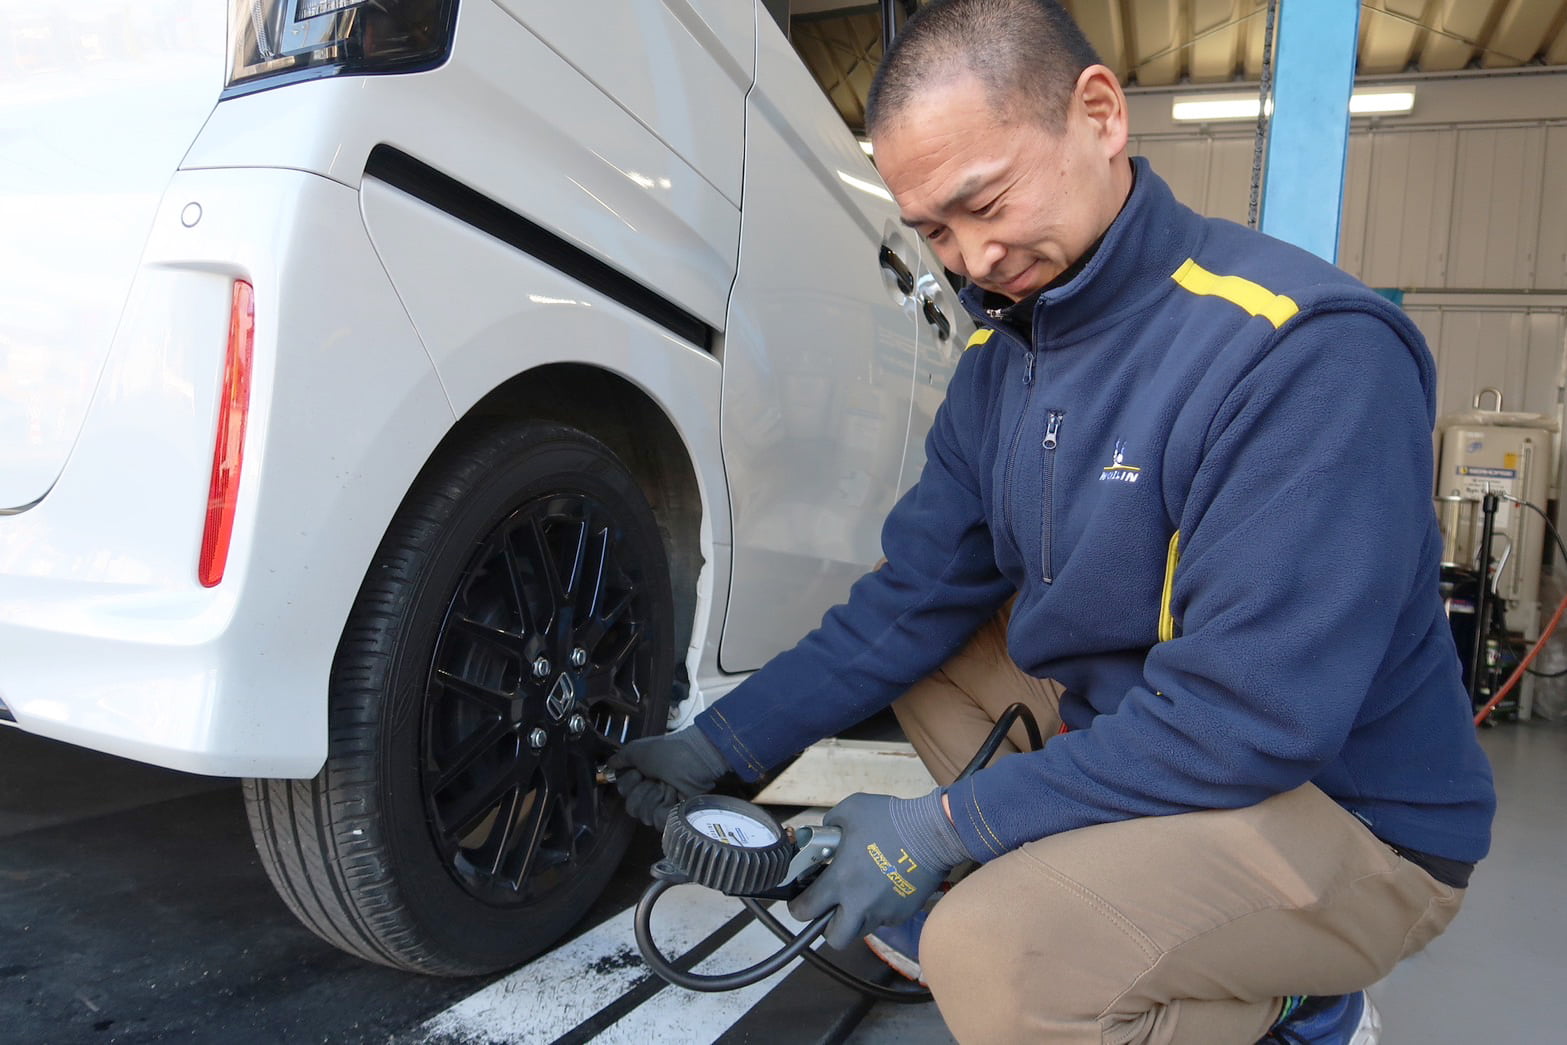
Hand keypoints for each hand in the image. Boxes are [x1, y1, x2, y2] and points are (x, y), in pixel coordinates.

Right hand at [607, 727, 729, 826]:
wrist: (694, 758)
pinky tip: (675, 797)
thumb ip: (621, 758)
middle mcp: (649, 792)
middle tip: (656, 779)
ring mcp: (662, 804)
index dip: (629, 782)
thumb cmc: (668, 751)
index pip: (623, 791)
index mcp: (640, 777)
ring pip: (645, 815)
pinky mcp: (674, 815)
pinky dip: (666, 809)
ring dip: (656, 797)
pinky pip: (659, 822)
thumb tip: (610, 763)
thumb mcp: (638, 749)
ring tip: (669, 786)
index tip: (640, 771)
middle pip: (632, 807)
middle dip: (643, 792)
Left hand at [787, 791, 961, 950]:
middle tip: (830, 908)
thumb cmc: (889, 818)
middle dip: (827, 927)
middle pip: (834, 938)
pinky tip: (882, 889)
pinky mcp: (902, 913)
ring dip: (853, 920)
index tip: (799, 901)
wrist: (932, 831)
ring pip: (860, 931)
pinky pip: (883, 920)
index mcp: (840, 880)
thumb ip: (829, 825)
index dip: (797, 907)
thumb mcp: (850, 810)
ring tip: (858, 898)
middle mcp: (859, 903)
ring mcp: (883, 912)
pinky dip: (878, 910)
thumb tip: (824, 836)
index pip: (805, 910)